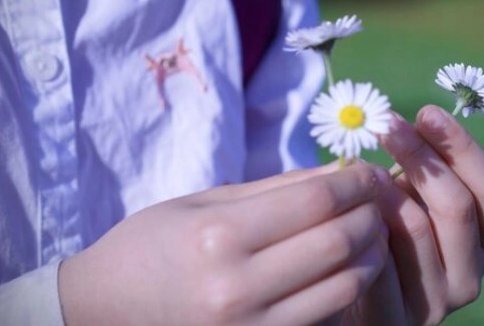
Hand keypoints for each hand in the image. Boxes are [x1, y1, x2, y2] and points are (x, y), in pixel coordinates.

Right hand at [59, 162, 390, 324]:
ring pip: (343, 286)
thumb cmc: (152, 245)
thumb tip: (342, 173)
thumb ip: (277, 189)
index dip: (355, 182)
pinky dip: (347, 288)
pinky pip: (325, 317)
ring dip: (370, 254)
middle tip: (378, 199)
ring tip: (371, 231)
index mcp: (218, 236)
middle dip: (371, 215)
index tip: (369, 172)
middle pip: (337, 243)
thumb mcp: (205, 202)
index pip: (315, 201)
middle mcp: (235, 287)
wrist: (105, 311)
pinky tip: (346, 267)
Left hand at [350, 105, 483, 324]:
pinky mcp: (396, 319)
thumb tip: (414, 117)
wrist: (340, 291)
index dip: (462, 144)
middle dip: (420, 155)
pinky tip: (346, 209)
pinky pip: (380, 262)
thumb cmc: (379, 232)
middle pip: (458, 204)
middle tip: (385, 123)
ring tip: (360, 167)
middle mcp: (471, 273)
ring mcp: (437, 302)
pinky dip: (363, 228)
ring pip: (418, 228)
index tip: (426, 111)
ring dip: (385, 189)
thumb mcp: (406, 196)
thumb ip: (418, 167)